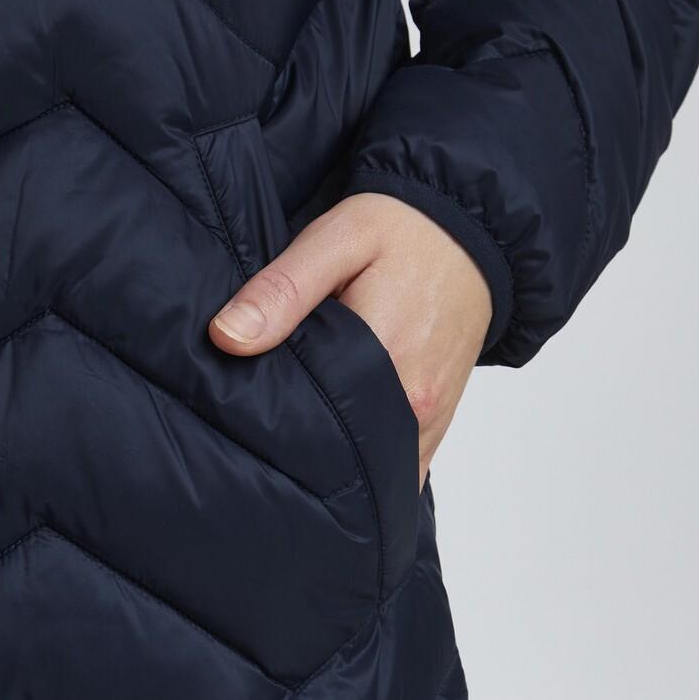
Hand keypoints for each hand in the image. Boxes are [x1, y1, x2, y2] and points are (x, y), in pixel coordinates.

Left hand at [208, 193, 492, 489]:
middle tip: (262, 430)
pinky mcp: (437, 424)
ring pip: (372, 468)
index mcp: (384, 362)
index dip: (271, 429)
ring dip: (335, 461)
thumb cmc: (404, 232)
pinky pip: (399, 467)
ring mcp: (430, 421)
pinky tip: (336, 446)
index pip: (311, 424)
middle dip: (300, 451)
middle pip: (341, 455)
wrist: (472, 231)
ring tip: (297, 438)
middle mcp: (413, 405)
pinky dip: (367, 463)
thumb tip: (226, 338)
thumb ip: (282, 290)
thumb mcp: (335, 240)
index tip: (243, 418)